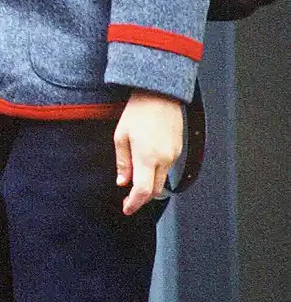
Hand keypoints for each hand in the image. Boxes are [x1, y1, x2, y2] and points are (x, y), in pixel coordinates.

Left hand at [113, 90, 184, 214]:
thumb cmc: (139, 111)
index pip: (143, 191)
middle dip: (142, 197)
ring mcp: (174, 154)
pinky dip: (157, 171)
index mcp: (147, 157)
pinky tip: (147, 161)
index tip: (127, 208)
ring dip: (150, 183)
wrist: (160, 93)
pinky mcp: (179, 148)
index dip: (134, 203)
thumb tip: (123, 181)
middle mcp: (164, 159)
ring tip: (136, 176)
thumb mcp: (121, 136)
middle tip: (129, 197)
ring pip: (162, 179)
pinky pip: (168, 167)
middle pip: (155, 190)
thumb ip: (123, 162)